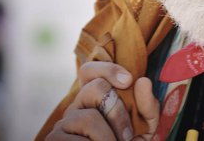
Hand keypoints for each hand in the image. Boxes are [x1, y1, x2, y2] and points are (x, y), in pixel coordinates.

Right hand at [45, 62, 159, 140]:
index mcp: (94, 97)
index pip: (89, 71)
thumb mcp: (145, 126)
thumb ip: (147, 106)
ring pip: (90, 118)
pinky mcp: (55, 139)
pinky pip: (80, 140)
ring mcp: (64, 123)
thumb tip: (143, 81)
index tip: (128, 80)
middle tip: (127, 134)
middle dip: (117, 111)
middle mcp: (77, 106)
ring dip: (110, 137)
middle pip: (94, 89)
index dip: (108, 69)